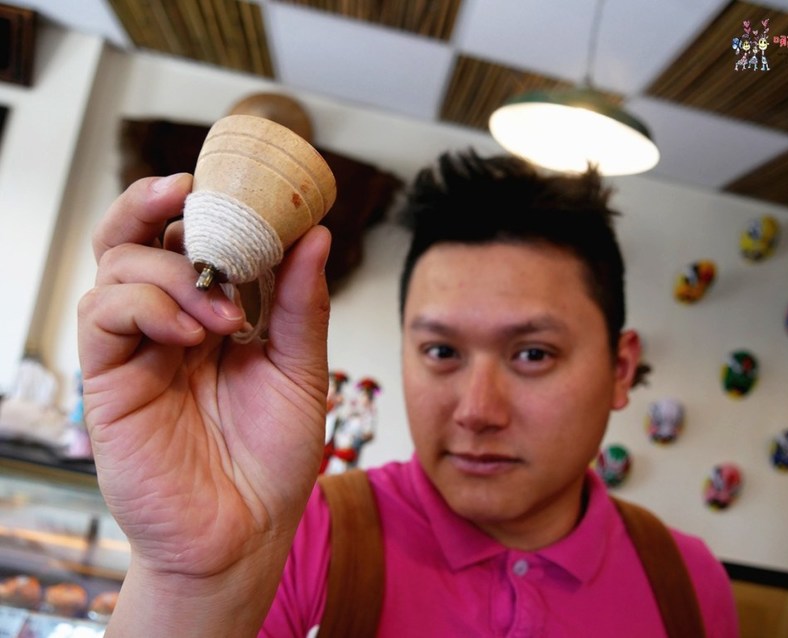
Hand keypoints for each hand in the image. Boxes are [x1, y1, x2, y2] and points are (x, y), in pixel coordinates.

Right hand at [78, 174, 330, 632]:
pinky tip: (190, 334)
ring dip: (170, 272)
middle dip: (156, 206)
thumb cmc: (272, 457)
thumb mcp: (301, 371)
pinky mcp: (110, 379)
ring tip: (224, 315)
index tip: (235, 184)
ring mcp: (136, 349)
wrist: (245, 530)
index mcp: (213, 317)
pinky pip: (103, 314)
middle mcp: (169, 325)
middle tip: (188, 192)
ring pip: (116, 266)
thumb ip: (303, 305)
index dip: (203, 207)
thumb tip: (316, 235)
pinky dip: (147, 306)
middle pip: (135, 239)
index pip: (191, 243)